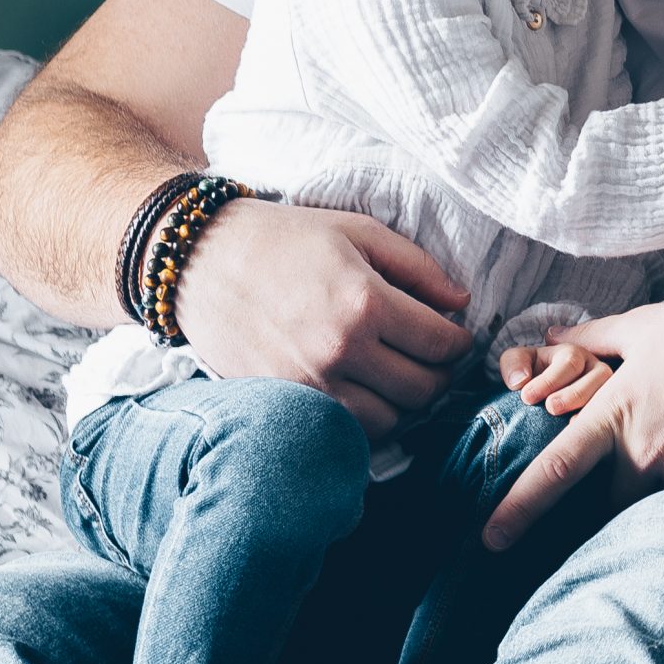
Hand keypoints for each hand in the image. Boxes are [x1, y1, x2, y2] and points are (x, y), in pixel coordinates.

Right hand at [174, 199, 474, 442]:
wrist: (201, 260)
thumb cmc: (285, 238)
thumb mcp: (359, 232)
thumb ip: (419, 267)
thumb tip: (461, 303)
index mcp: (365, 303)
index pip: (442, 345)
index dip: (460, 344)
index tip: (456, 336)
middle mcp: (340, 350)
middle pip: (422, 390)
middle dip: (439, 375)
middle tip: (434, 358)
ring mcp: (310, 383)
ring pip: (388, 422)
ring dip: (405, 404)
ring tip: (400, 376)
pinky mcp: (285, 400)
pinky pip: (345, 431)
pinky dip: (366, 420)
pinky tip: (366, 392)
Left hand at [482, 286, 663, 548]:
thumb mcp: (644, 326)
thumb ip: (592, 338)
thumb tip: (552, 337)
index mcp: (615, 413)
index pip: (555, 471)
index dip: (518, 509)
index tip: (491, 540)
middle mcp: (644, 451)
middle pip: (609, 502)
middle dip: (618, 490)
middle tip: (649, 458)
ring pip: (656, 507)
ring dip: (661, 491)